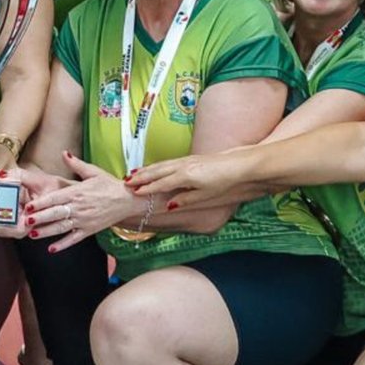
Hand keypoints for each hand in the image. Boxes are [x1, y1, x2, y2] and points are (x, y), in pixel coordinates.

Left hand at [24, 152, 136, 251]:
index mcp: (77, 192)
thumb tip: (63, 153)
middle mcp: (79, 207)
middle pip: (55, 214)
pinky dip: (63, 245)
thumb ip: (76, 164)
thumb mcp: (93, 171)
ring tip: (33, 235)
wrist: (128, 200)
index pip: (55, 198)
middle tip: (25, 221)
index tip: (29, 206)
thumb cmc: (109, 185)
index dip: (41, 203)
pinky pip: (74, 239)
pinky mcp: (89, 230)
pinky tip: (51, 249)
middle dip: (40, 218)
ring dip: (47, 232)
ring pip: (62, 227)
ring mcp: (84, 220)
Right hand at [124, 150, 247, 210]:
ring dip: (146, 170)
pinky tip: (153, 168)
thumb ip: (185, 200)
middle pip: (157, 171)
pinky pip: (167, 162)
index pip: (161, 183)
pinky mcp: (190, 158)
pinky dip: (156, 166)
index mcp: (185, 176)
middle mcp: (183, 166)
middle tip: (125, 183)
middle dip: (141, 177)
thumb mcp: (205, 195)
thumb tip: (169, 205)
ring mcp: (186, 160)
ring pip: (161, 165)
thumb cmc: (224, 181)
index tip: (134, 193)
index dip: (147, 189)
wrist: (239, 165)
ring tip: (132, 175)